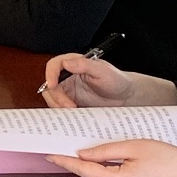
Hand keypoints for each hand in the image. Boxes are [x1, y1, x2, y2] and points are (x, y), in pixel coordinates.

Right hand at [39, 54, 173, 108]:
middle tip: (69, 105)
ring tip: (73, 111)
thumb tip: (66, 62)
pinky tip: (74, 114)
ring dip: (59, 105)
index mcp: (74, 64)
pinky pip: (60, 107)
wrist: (126, 98)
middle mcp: (68, 76)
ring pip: (52, 97)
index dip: (50, 74)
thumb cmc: (117, 80)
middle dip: (56, 96)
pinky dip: (63, 112)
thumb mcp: (103, 70)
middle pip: (50, 84)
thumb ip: (84, 64)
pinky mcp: (71, 102)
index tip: (52, 85)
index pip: (54, 65)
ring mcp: (69, 90)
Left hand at [48, 140, 176, 176]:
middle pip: (91, 176)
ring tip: (82, 149)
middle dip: (77, 161)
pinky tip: (103, 159)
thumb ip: (105, 150)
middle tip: (63, 145)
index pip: (85, 169)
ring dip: (92, 166)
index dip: (65, 160)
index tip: (49, 154)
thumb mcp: (134, 146)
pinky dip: (104, 172)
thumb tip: (83, 153)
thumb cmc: (169, 159)